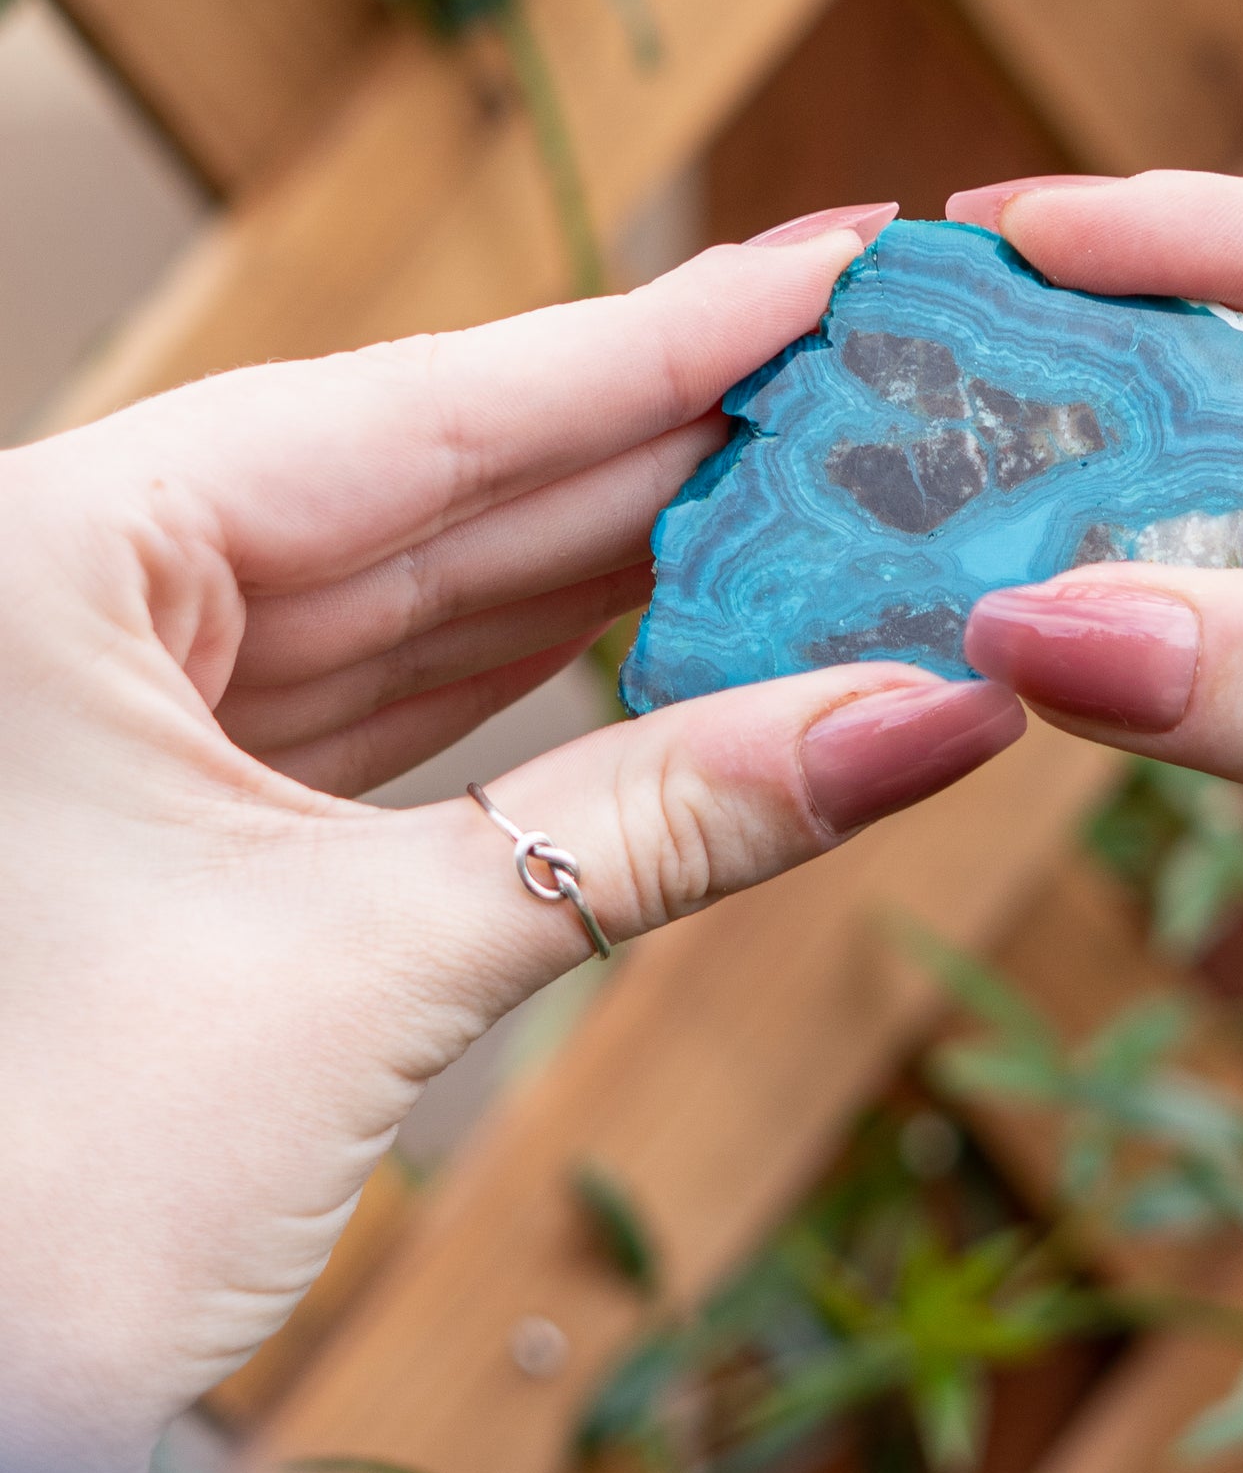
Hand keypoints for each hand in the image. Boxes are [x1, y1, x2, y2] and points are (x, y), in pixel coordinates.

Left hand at [0, 208, 1022, 1472]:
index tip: (831, 261)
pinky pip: (406, 701)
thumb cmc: (24, 1211)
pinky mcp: (190, 801)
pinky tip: (697, 628)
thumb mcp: (369, 971)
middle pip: (447, 488)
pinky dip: (555, 679)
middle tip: (870, 386)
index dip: (661, 337)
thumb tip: (923, 719)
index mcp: (57, 557)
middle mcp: (86, 594)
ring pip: (436, 596)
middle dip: (675, 448)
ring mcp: (133, 699)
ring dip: (634, 566)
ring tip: (823, 502)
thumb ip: (659, 824)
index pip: (427, 408)